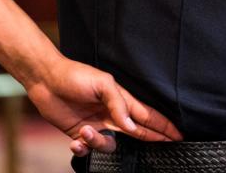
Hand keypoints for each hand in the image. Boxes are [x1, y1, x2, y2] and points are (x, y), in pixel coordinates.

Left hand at [23, 57, 181, 154]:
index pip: (148, 117)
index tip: (178, 136)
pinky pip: (87, 149)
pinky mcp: (79, 134)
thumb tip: (131, 127)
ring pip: (109, 145)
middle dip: (153, 140)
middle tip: (167, 148)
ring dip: (98, 143)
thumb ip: (119, 105)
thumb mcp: (103, 84)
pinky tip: (76, 141)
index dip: (164, 127)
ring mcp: (97, 126)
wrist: (47, 80)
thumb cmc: (76, 76)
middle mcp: (112, 116)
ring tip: (85, 132)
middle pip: (138, 133)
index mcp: (122, 101)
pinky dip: (82, 149)